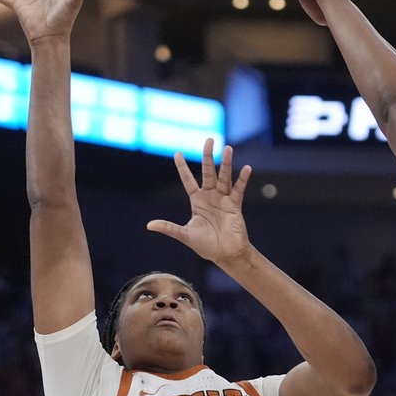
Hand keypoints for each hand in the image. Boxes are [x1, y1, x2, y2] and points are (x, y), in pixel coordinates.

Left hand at [146, 138, 253, 265]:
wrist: (225, 255)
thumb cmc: (206, 246)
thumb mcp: (185, 235)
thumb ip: (169, 228)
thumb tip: (149, 225)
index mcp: (197, 201)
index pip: (188, 181)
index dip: (182, 168)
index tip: (177, 153)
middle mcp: (210, 197)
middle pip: (208, 172)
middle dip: (208, 156)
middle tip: (209, 140)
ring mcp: (223, 200)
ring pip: (224, 177)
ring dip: (226, 163)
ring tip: (228, 148)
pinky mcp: (235, 206)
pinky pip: (238, 190)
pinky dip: (242, 180)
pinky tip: (246, 168)